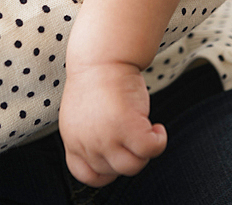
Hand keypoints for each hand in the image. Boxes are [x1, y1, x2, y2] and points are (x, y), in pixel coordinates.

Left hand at [59, 62, 166, 187]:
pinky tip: (157, 127)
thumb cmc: (97, 79)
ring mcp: (106, 137)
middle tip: (135, 134)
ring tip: (147, 130)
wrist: (102, 56)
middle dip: (129, 155)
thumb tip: (114, 151)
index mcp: (73, 140)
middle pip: (114, 171)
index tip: (119, 153)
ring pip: (133, 166)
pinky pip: (150, 149)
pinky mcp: (126, 126)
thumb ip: (93, 135)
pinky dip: (159, 141)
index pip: (85, 174)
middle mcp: (87, 142)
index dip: (106, 170)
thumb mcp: (85, 114)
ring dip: (144, 151)